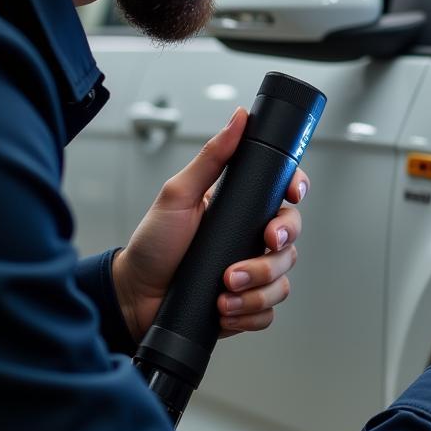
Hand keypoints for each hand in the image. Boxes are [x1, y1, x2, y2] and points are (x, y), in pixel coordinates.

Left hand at [111, 108, 309, 342]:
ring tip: (224, 291)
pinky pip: (269, 312)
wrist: (134, 296)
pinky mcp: (246, 303)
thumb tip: (240, 118)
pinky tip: (225, 309)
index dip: (296, 191)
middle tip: (242, 264)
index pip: (284, 193)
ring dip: (256, 289)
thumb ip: (212, 157)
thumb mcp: (179, 194)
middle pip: (290, 240)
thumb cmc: (154, 243)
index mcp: (242, 207)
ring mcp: (251, 272)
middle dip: (272, 256)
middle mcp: (251, 238)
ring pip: (282, 280)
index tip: (291, 195)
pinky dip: (250, 313)